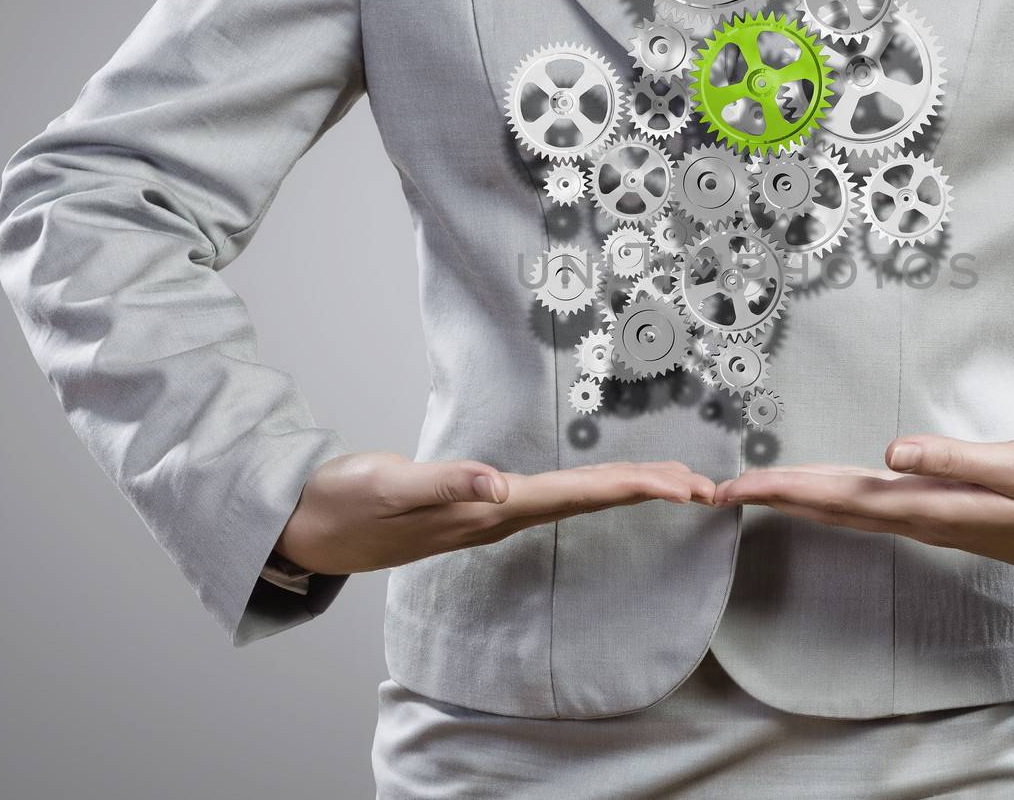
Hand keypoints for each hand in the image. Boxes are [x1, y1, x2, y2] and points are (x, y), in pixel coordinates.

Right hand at [275, 451, 715, 574]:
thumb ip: (442, 485)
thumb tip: (495, 485)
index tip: (682, 487)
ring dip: (624, 491)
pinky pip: (550, 496)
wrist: (308, 527)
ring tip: (673, 484)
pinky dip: (587, 488)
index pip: (577, 497)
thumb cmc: (344, 506)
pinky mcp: (477, 503)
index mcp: (489, 510)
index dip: (632, 488)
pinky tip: (599, 487)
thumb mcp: (388, 488)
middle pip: (589, 502)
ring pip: (574, 501)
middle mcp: (499, 515)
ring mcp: (489, 512)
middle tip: (704, 486)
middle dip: (647, 491)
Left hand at [712, 435, 1013, 579]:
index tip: (738, 485)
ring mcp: (927, 520)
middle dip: (774, 496)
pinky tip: (816, 493)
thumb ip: (954, 461)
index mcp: (929, 508)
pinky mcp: (938, 513)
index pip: (840, 498)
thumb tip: (890, 452)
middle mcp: (918, 519)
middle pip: (832, 506)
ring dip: (798, 498)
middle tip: (716, 489)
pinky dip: (832, 498)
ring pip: (847, 509)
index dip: (787, 490)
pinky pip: (870, 507)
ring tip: (750, 489)